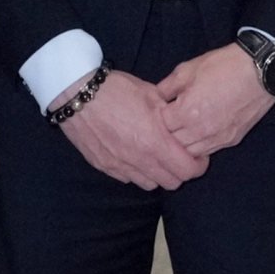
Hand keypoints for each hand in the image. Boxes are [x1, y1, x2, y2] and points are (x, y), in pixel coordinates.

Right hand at [52, 69, 208, 192]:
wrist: (75, 93)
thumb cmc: (115, 89)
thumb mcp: (151, 94)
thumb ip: (171, 114)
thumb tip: (184, 123)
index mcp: (154, 142)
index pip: (188, 171)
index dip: (198, 165)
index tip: (198, 156)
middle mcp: (139, 160)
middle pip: (171, 183)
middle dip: (180, 171)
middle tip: (179, 155)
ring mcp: (120, 166)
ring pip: (150, 184)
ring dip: (158, 173)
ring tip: (156, 155)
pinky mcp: (104, 166)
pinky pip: (128, 178)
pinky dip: (137, 171)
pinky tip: (134, 153)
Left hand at [150, 43, 271, 160]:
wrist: (260, 71)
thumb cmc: (223, 66)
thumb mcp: (187, 70)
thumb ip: (166, 87)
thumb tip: (155, 99)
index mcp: (187, 112)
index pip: (160, 128)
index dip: (157, 118)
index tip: (160, 110)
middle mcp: (201, 131)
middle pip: (173, 145)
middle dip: (167, 134)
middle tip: (168, 121)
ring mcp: (217, 138)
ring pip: (190, 154)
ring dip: (183, 144)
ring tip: (183, 128)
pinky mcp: (231, 140)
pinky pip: (209, 151)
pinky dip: (200, 146)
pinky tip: (198, 133)